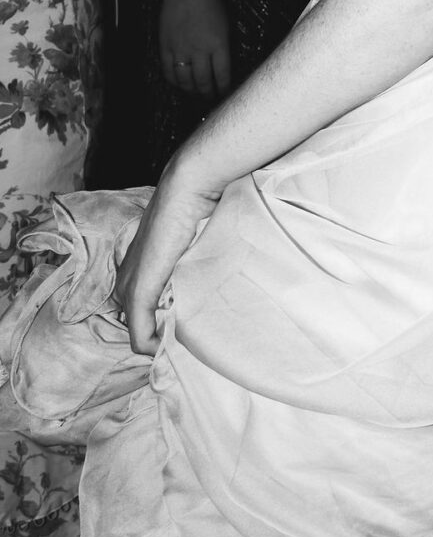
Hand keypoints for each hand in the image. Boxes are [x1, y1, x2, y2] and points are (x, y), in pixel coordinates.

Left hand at [115, 153, 223, 353]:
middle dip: (162, 336)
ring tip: (188, 341)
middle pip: (140, 326)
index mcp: (135, 270)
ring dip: (161, 341)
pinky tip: (172, 346)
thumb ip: (186, 268)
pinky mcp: (138, 292)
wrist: (187, 190)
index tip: (189, 328)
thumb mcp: (188, 246)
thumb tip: (203, 290)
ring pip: (139, 333)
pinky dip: (153, 346)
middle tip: (191, 338)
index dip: (163, 324)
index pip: (142, 312)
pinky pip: (140, 335)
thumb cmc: (194, 211)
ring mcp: (129, 287)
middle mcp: (125, 280)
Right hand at [159, 0, 231, 101]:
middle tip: (211, 98)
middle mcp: (199, 49)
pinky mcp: (166, 46)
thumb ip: (224, 47)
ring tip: (196, 93)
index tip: (225, 94)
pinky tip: (180, 84)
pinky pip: (168, 71)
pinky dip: (174, 81)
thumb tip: (223, 67)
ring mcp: (181, 49)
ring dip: (192, 90)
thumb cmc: (211, 2)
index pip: (223, 75)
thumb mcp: (226, 25)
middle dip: (208, 93)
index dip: (224, 88)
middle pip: (203, 81)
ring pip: (185, 80)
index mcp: (219, 44)